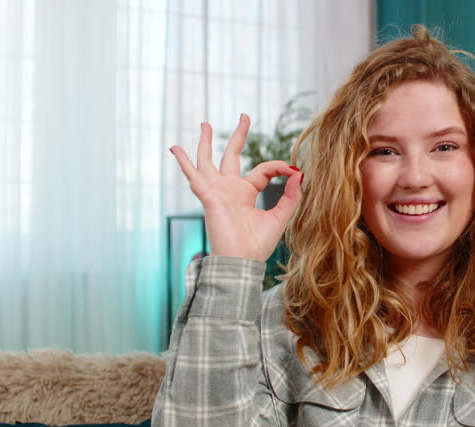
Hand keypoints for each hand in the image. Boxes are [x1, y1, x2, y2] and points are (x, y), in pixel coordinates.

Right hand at [170, 114, 303, 261]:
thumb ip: (291, 196)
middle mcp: (230, 190)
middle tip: (244, 116)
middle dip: (238, 136)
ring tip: (204, 123)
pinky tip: (175, 148)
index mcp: (247, 194)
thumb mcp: (280, 217)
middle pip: (232, 156)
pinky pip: (194, 175)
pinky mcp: (209, 196)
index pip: (263, 170)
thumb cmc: (257, 245)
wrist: (241, 262)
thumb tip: (299, 174)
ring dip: (205, 142)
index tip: (293, 170)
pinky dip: (184, 162)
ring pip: (209, 161)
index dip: (279, 167)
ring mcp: (217, 191)